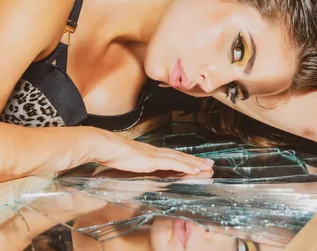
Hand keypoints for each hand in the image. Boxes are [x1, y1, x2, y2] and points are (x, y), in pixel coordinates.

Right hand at [94, 131, 213, 174]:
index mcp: (151, 153)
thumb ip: (137, 163)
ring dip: (195, 164)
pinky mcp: (153, 160)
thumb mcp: (128, 160)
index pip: (173, 156)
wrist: (106, 146)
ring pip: (181, 159)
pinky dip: (186, 166)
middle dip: (196, 161)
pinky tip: (195, 170)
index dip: (186, 160)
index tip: (196, 162)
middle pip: (181, 156)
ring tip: (207, 167)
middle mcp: (157, 152)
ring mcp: (156, 155)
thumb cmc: (114, 153)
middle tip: (210, 164)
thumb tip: (140, 167)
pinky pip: (174, 163)